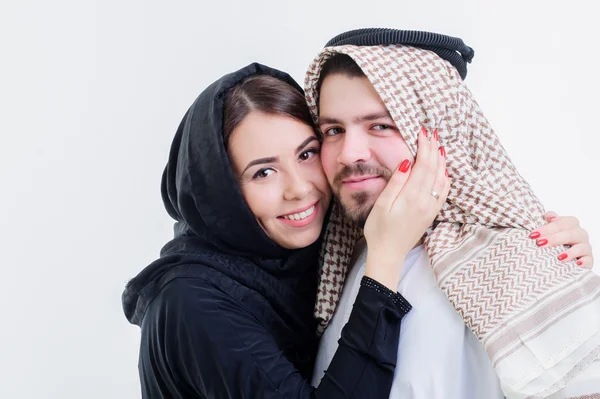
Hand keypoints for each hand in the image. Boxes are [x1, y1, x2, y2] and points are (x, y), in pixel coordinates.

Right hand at [363, 127, 449, 288]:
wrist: (388, 254)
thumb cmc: (379, 230)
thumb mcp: (382, 204)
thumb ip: (396, 182)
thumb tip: (408, 162)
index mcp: (412, 197)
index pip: (423, 164)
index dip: (424, 147)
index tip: (423, 132)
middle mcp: (426, 201)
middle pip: (434, 168)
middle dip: (434, 149)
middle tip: (432, 133)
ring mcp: (431, 208)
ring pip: (442, 179)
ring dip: (441, 161)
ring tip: (439, 146)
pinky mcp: (432, 214)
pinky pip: (443, 192)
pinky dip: (445, 177)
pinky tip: (443, 171)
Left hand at [530, 211, 593, 268]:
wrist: (559, 260)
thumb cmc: (552, 242)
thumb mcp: (547, 231)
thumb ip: (547, 222)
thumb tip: (550, 217)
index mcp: (570, 225)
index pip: (563, 222)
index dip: (548, 227)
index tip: (534, 234)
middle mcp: (579, 234)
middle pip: (571, 233)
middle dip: (554, 238)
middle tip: (540, 243)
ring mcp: (585, 247)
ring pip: (582, 246)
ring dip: (570, 251)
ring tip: (559, 257)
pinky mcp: (588, 260)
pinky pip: (588, 260)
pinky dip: (584, 261)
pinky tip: (576, 263)